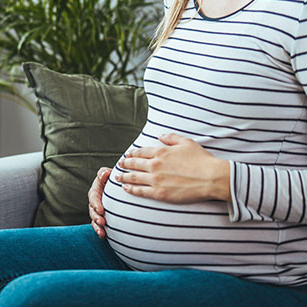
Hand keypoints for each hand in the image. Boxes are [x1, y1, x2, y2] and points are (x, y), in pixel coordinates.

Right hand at [88, 167, 111, 237]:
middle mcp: (95, 202)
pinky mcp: (103, 219)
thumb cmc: (114, 179)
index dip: (96, 204)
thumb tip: (104, 174)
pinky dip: (100, 231)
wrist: (121, 189)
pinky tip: (104, 236)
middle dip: (96, 217)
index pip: (93, 197)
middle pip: (92, 210)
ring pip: (94, 220)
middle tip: (102, 222)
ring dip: (97, 226)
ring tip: (102, 232)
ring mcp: (98, 212)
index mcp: (95, 191)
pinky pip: (99, 226)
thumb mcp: (108, 174)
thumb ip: (104, 173)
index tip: (101, 210)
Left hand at [116, 133, 230, 202]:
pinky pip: (141, 191)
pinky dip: (131, 189)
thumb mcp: (186, 142)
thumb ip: (171, 138)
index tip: (127, 155)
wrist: (211, 178)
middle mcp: (155, 165)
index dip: (132, 154)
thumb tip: (160, 135)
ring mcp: (156, 179)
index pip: (140, 152)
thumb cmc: (201, 160)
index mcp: (160, 152)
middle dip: (125, 164)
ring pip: (134, 177)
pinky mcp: (160, 193)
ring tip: (117, 176)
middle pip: (134, 164)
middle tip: (119, 165)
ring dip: (124, 176)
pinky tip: (126, 188)